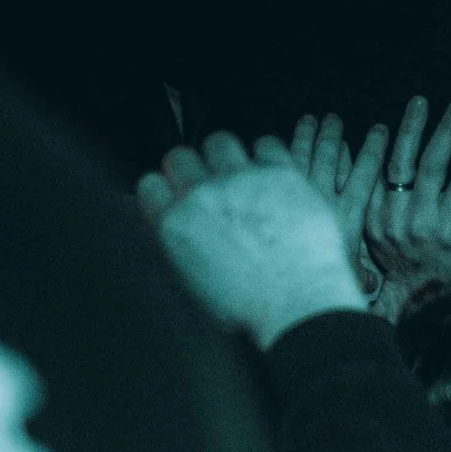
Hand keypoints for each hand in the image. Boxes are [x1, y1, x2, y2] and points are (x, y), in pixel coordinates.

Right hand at [136, 131, 360, 347]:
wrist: (300, 307)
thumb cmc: (251, 309)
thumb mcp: (194, 284)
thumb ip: (180, 245)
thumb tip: (177, 226)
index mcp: (174, 226)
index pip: (150, 184)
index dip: (165, 190)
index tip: (178, 196)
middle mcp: (202, 196)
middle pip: (181, 157)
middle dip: (192, 169)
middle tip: (211, 186)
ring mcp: (241, 181)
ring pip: (220, 142)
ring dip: (227, 156)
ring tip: (242, 176)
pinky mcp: (281, 173)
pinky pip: (266, 143)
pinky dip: (267, 155)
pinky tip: (274, 175)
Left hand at [277, 112, 390, 299]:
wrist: (294, 297)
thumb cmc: (322, 294)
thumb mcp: (346, 282)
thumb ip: (357, 275)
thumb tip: (368, 282)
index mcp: (348, 216)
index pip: (366, 174)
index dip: (373, 150)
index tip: (379, 131)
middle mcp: (323, 199)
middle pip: (330, 156)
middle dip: (332, 135)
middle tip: (332, 119)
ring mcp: (291, 195)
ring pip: (302, 154)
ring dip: (307, 135)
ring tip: (311, 120)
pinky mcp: (265, 197)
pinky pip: (270, 167)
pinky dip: (274, 151)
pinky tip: (269, 141)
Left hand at [365, 94, 450, 294]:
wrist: (412, 295)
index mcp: (449, 231)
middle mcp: (416, 223)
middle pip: (432, 164)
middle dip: (448, 128)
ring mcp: (388, 220)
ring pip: (399, 164)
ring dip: (410, 129)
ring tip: (420, 101)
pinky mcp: (369, 217)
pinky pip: (371, 177)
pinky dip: (377, 151)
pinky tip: (387, 127)